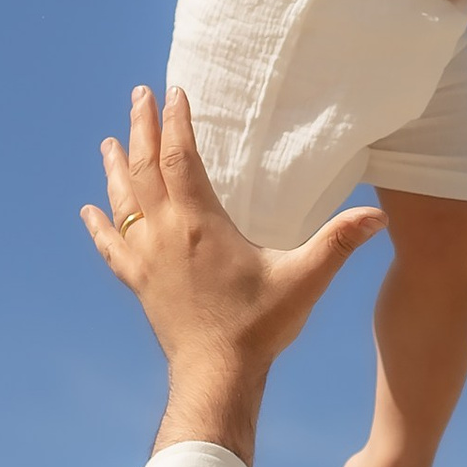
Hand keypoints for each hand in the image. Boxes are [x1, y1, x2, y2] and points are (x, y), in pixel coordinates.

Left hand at [81, 86, 381, 458]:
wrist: (216, 376)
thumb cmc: (259, 326)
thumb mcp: (304, 279)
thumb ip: (338, 243)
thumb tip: (377, 216)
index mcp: (200, 223)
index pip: (180, 158)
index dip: (176, 122)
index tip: (173, 91)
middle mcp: (165, 234)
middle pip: (144, 168)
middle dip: (141, 128)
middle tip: (139, 95)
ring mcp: (146, 259)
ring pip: (123, 201)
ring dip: (116, 167)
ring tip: (109, 140)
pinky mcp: (138, 284)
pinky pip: (111, 246)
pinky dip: (99, 225)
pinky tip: (88, 210)